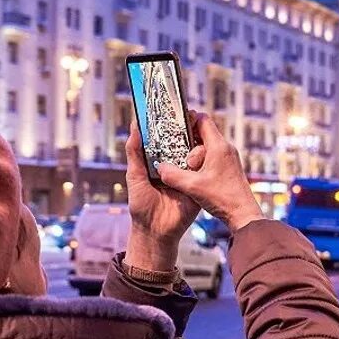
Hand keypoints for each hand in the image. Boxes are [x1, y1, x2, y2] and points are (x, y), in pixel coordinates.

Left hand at [125, 118, 200, 271]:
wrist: (154, 230)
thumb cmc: (141, 204)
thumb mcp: (134, 175)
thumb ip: (135, 152)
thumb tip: (135, 127)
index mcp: (161, 162)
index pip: (167, 139)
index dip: (171, 125)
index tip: (174, 108)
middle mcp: (176, 166)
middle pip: (185, 143)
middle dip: (188, 129)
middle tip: (190, 114)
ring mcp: (189, 175)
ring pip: (196, 154)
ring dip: (196, 144)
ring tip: (195, 134)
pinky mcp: (198, 186)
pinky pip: (204, 171)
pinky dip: (202, 162)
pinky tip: (199, 155)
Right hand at [155, 113, 263, 233]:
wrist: (243, 214)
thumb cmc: (222, 198)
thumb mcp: (192, 186)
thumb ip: (172, 175)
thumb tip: (159, 167)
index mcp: (218, 146)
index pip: (202, 120)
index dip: (188, 119)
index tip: (175, 127)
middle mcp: (226, 148)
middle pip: (203, 133)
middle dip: (188, 142)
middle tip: (177, 154)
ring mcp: (229, 157)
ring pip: (207, 146)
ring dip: (194, 154)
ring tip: (185, 167)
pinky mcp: (229, 167)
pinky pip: (212, 156)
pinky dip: (202, 162)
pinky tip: (194, 175)